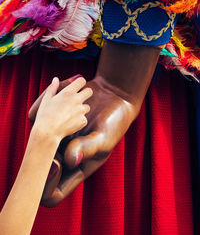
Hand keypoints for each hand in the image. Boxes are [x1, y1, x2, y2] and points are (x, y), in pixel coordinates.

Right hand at [32, 76, 92, 142]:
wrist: (48, 132)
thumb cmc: (45, 115)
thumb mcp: (46, 99)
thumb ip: (52, 88)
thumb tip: (56, 79)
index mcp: (68, 92)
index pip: (82, 81)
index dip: (80, 83)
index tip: (77, 86)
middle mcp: (77, 100)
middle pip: (90, 91)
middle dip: (86, 93)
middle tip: (79, 98)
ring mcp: (81, 111)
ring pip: (87, 107)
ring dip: (81, 109)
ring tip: (70, 114)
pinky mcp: (83, 121)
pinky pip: (84, 119)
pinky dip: (79, 120)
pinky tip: (70, 123)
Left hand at [40, 77, 134, 206]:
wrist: (113, 93)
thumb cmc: (114, 119)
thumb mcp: (105, 136)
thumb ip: (88, 148)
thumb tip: (70, 160)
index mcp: (77, 167)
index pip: (53, 193)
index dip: (47, 185)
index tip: (55, 162)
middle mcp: (63, 154)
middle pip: (38, 167)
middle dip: (39, 153)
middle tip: (52, 133)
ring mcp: (56, 137)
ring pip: (33, 142)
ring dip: (41, 129)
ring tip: (59, 113)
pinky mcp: (52, 118)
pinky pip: (36, 116)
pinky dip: (41, 107)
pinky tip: (57, 96)